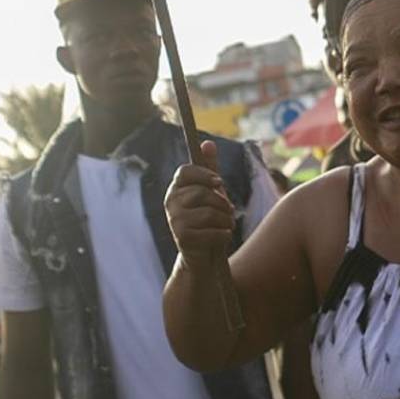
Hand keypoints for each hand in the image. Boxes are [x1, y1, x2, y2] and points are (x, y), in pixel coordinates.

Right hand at [164, 141, 234, 269]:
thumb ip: (209, 170)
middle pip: (203, 193)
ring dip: (226, 220)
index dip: (204, 174)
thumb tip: (208, 143)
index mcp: (176, 188)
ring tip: (227, 225)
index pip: (185, 171)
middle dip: (223, 203)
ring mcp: (174, 221)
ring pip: (210, 212)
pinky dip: (224, 234)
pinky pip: (212, 231)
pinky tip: (223, 236)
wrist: (203, 255)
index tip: (219, 182)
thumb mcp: (210, 193)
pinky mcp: (182, 238)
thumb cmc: (208, 219)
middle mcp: (170, 202)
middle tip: (229, 212)